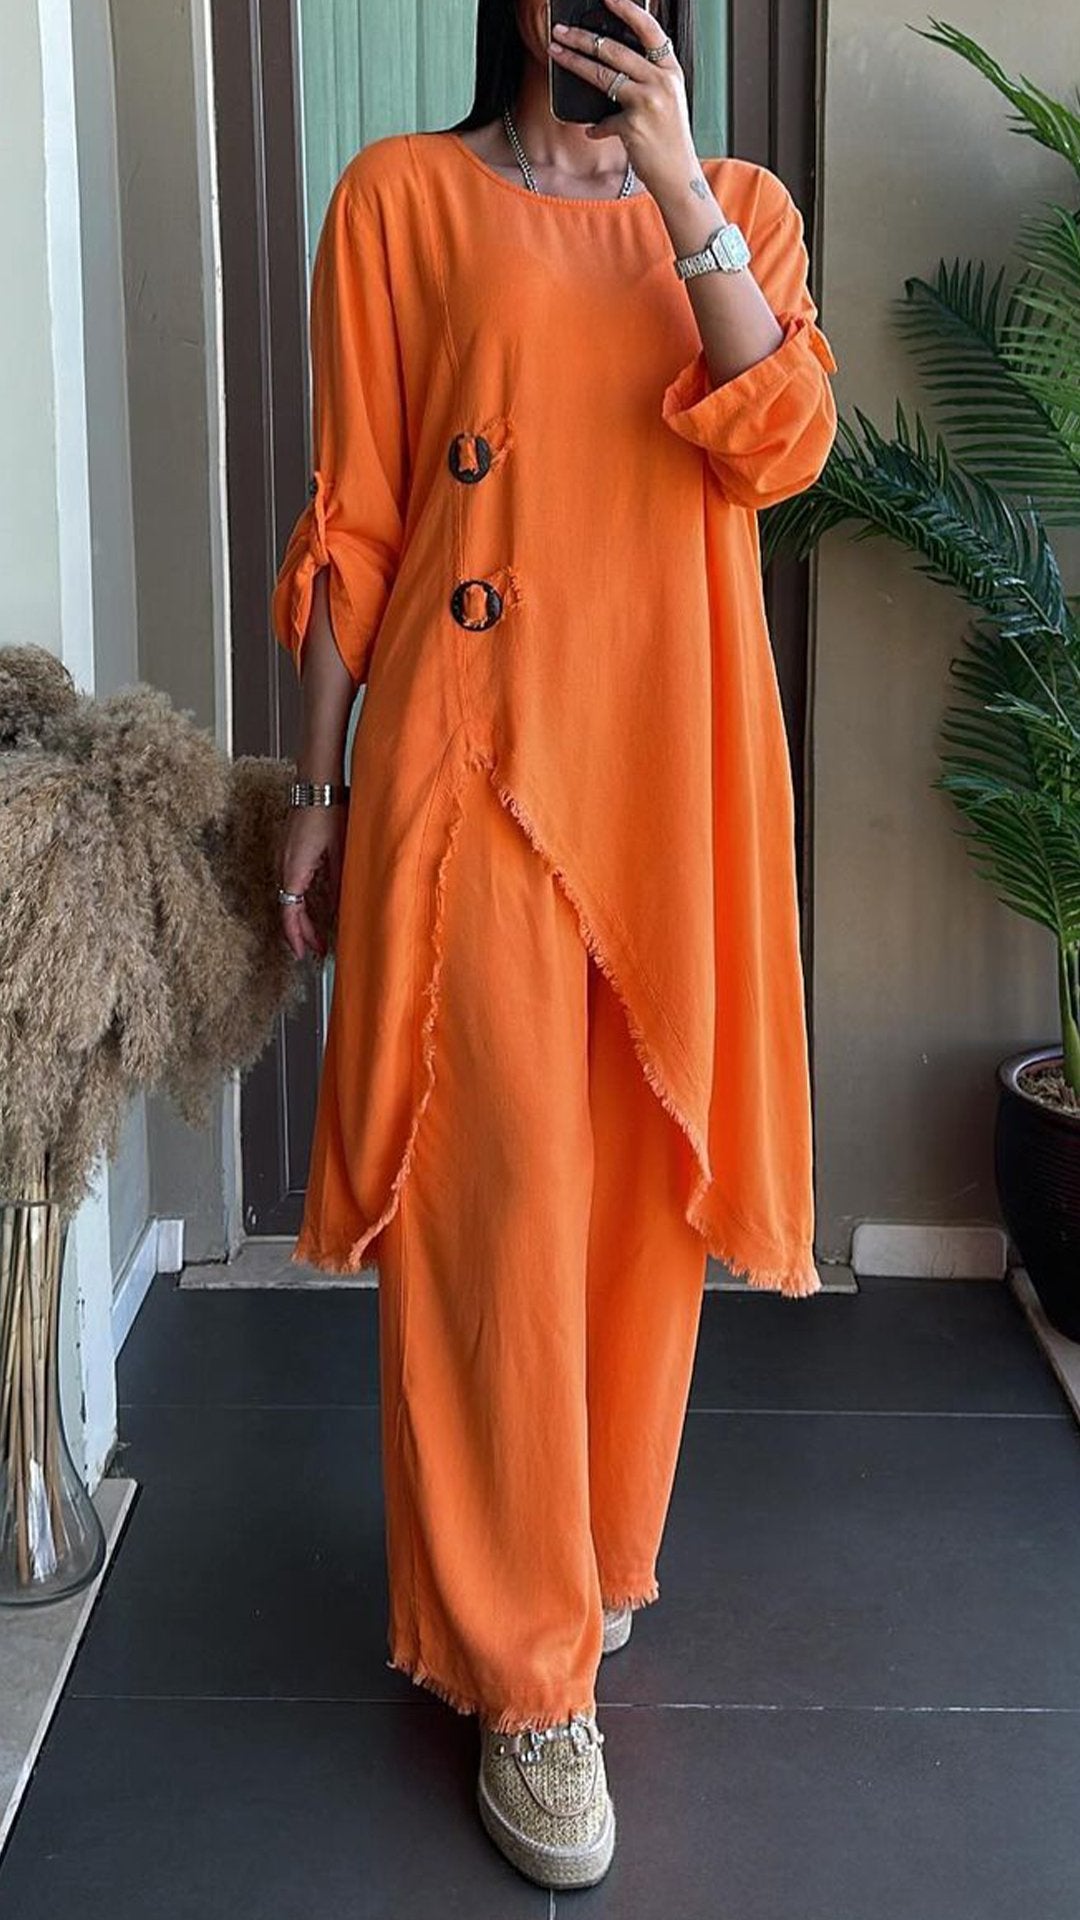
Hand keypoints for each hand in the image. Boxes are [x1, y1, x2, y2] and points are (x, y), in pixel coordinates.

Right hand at [278, 804, 346, 961]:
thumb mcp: (340, 852)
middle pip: (286, 908)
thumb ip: (339, 883)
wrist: (317, 782)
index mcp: (294, 870)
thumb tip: (341, 910)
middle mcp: (283, 865)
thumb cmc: (328, 811)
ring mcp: (283, 856)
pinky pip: (289, 882)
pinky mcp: (288, 849)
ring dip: (298, 916)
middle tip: (315, 948)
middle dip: (299, 932)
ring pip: (287, 896)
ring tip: (313, 931)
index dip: (297, 937)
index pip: (290, 913)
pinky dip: (298, 899)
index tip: (306, 953)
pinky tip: (311, 902)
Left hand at [548, 0, 696, 196]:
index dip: (627, 9)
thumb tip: (610, 65)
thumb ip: (646, 79)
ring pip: (602, 75)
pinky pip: (604, 120)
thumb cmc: (670, 139)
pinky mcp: (633, 125)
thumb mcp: (666, 101)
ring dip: (575, 62)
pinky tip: (593, 131)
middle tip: (561, 30)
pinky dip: (597, 128)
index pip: (649, 30)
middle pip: (615, 50)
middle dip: (583, 37)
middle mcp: (661, 82)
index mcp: (671, 71)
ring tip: (556, 53)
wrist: (678, 175)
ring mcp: (648, 102)